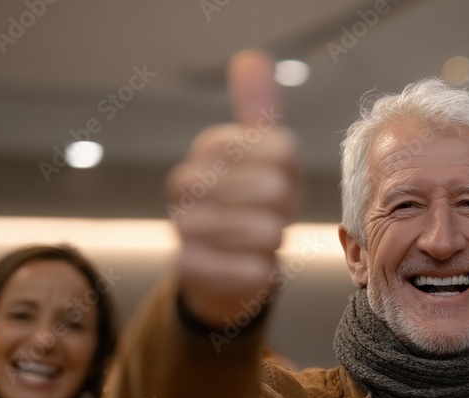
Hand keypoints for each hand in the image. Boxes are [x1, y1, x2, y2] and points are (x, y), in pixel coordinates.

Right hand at [168, 49, 299, 327]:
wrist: (226, 267)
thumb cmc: (252, 204)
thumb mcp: (262, 156)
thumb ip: (259, 112)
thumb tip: (251, 57)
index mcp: (208, 150)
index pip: (265, 146)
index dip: (285, 166)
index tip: (283, 177)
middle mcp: (186, 183)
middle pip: (262, 187)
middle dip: (282, 203)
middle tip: (280, 213)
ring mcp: (183, 225)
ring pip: (252, 228)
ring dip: (272, 236)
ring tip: (271, 237)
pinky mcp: (188, 267)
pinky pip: (236, 268)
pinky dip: (258, 269)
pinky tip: (262, 267)